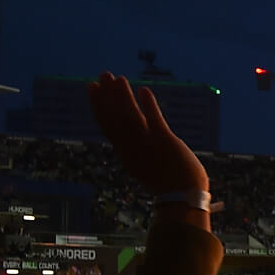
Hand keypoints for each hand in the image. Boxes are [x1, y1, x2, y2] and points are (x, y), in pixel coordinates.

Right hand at [87, 73, 208, 196]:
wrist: (182, 199)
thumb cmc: (167, 186)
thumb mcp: (145, 168)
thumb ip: (138, 153)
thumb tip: (134, 145)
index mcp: (125, 153)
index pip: (107, 125)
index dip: (98, 105)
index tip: (92, 89)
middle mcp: (132, 147)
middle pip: (114, 117)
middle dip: (107, 95)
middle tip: (102, 75)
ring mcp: (147, 144)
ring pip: (130, 116)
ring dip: (123, 96)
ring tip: (118, 78)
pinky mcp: (165, 142)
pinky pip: (154, 120)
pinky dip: (148, 105)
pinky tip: (144, 90)